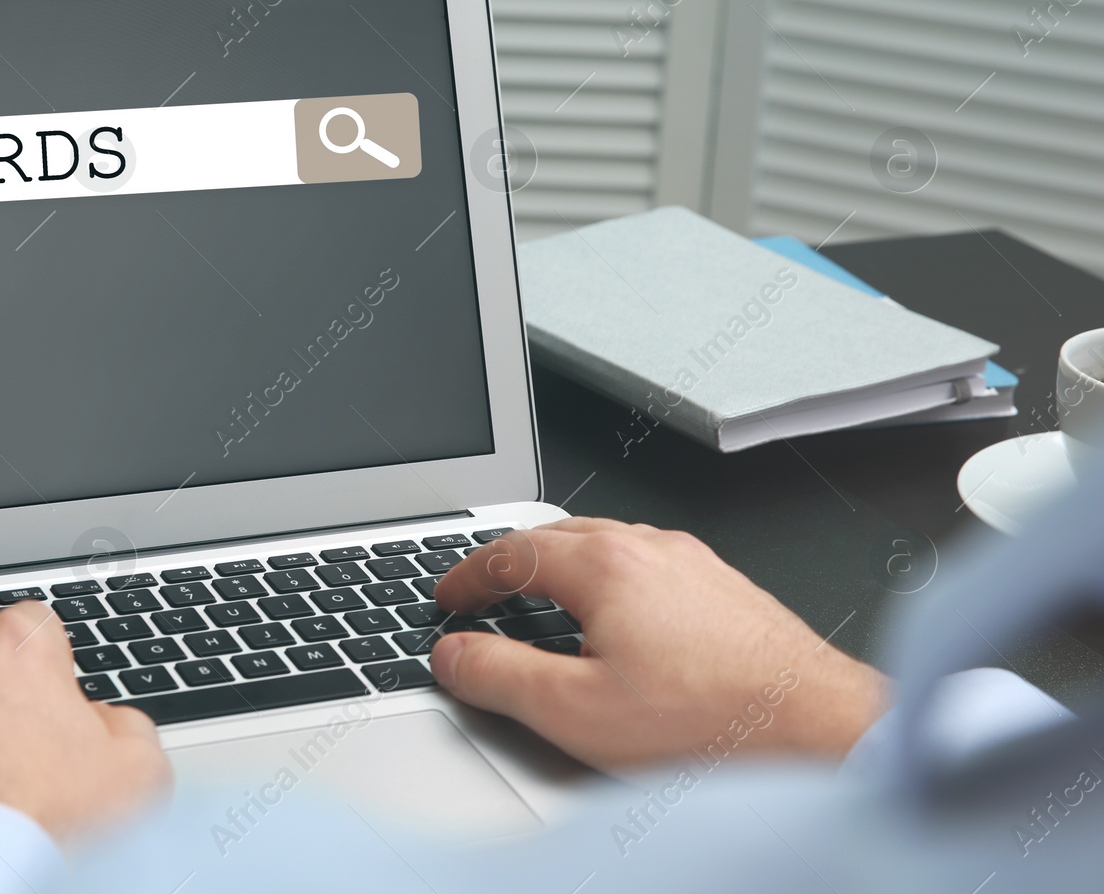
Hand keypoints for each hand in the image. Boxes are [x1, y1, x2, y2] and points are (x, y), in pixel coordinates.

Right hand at [431, 517, 886, 769]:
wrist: (819, 731)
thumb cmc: (712, 724)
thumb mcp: (576, 711)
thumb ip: (500, 677)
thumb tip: (453, 655)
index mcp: (606, 565)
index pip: (511, 552)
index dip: (466, 576)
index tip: (447, 597)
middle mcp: (652, 547)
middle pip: (557, 535)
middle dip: (510, 562)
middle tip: (481, 592)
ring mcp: (694, 563)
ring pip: (608, 544)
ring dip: (561, 566)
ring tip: (539, 601)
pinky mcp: (725, 588)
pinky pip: (648, 564)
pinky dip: (609, 580)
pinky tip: (616, 620)